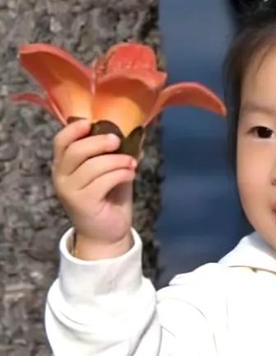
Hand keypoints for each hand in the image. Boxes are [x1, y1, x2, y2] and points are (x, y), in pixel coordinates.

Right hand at [52, 119, 136, 255]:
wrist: (106, 233)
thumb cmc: (108, 197)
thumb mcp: (110, 170)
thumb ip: (113, 152)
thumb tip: (135, 131)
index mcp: (63, 164)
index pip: (60, 141)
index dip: (73, 129)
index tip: (91, 122)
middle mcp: (61, 177)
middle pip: (75, 150)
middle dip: (99, 142)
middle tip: (118, 141)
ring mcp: (69, 191)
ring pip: (92, 166)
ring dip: (117, 160)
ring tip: (131, 163)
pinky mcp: (82, 203)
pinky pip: (103, 181)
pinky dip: (120, 173)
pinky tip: (130, 174)